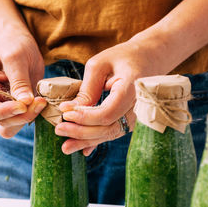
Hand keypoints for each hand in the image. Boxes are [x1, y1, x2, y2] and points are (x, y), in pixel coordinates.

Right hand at [0, 30, 46, 137]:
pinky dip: (34, 115)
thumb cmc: (14, 44)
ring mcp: (5, 105)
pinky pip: (24, 120)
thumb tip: (24, 103)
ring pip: (12, 126)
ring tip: (41, 102)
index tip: (22, 105)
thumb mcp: (16, 57)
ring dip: (28, 119)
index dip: (3, 113)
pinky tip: (42, 102)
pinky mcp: (19, 106)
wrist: (21, 42)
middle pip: (0, 122)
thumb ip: (19, 81)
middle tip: (39, 102)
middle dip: (20, 117)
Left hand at [56, 41, 159, 155]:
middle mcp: (139, 106)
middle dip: (81, 132)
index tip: (64, 112)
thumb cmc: (122, 57)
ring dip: (87, 141)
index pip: (107, 112)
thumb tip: (71, 111)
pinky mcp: (131, 120)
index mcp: (132, 87)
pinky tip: (81, 149)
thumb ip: (87, 89)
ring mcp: (137, 116)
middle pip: (109, 127)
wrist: (149, 58)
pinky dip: (97, 141)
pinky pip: (114, 133)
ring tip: (65, 146)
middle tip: (59, 130)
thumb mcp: (100, 65)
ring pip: (111, 134)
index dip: (84, 117)